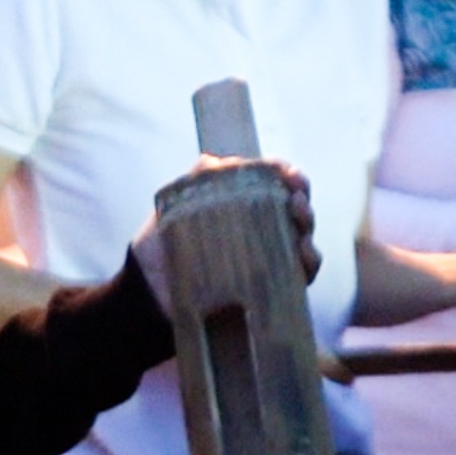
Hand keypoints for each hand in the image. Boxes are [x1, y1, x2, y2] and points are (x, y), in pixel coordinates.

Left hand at [132, 160, 319, 316]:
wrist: (147, 294)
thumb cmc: (161, 248)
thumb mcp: (175, 206)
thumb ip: (197, 179)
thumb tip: (214, 160)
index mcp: (243, 205)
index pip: (276, 184)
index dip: (289, 175)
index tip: (290, 174)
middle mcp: (260, 231)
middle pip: (297, 211)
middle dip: (303, 202)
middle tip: (295, 201)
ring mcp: (267, 261)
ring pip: (304, 242)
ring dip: (308, 231)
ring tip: (299, 227)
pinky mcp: (268, 291)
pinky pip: (299, 277)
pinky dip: (308, 264)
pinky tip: (302, 256)